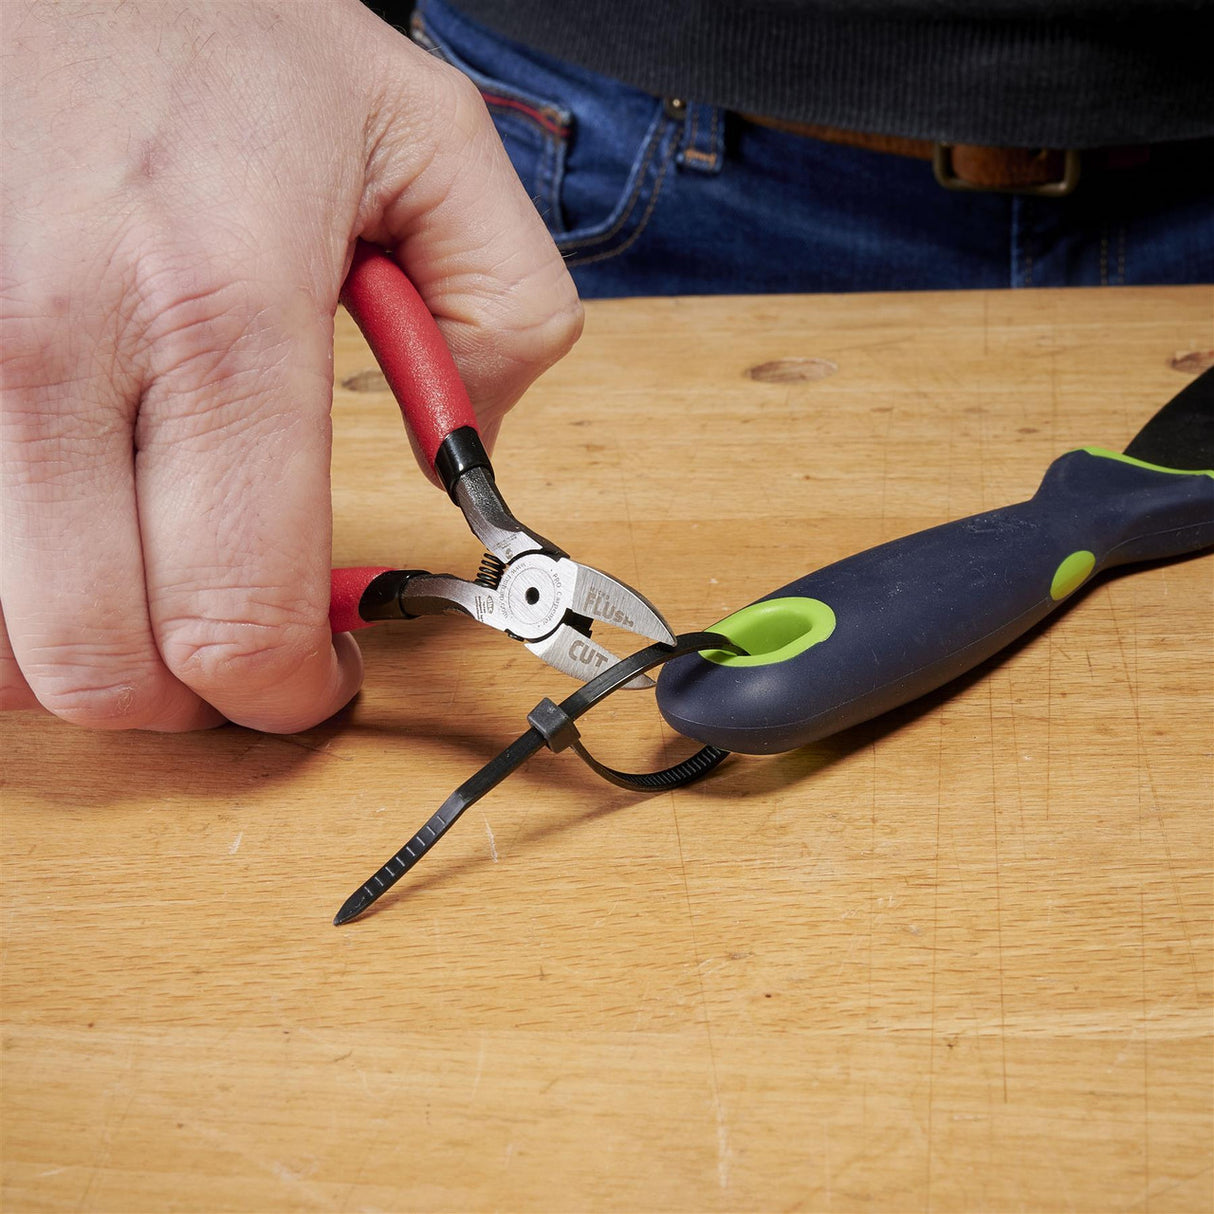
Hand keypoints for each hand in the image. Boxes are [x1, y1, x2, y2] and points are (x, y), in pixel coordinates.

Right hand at [0, 0, 580, 731]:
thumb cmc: (224, 33)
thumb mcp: (425, 140)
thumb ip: (502, 312)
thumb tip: (474, 454)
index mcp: (220, 309)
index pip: (238, 609)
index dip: (286, 687)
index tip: (313, 675)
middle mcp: (53, 349)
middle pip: (96, 664)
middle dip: (187, 699)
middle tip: (233, 656)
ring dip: (85, 657)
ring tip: (150, 595)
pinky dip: (8, 594)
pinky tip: (70, 541)